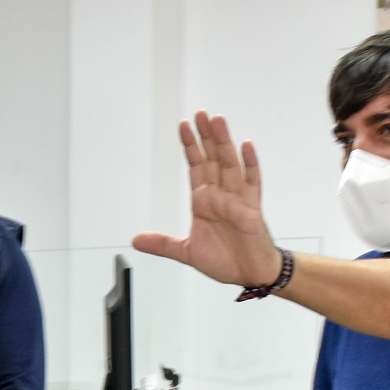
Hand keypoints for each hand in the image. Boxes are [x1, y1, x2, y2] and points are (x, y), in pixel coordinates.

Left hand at [132, 112, 282, 287]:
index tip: (183, 125)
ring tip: (217, 121)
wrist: (250, 276)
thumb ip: (163, 243)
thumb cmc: (226, 260)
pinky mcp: (252, 209)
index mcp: (204, 202)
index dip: (190, 146)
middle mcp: (221, 196)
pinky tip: (245, 146)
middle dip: (205, 137)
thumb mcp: (187, 252)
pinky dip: (249, 164)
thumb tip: (136, 240)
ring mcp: (237, 200)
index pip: (196, 166)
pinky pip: (252, 183)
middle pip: (212, 159)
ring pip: (230, 164)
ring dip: (223, 143)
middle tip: (199, 114)